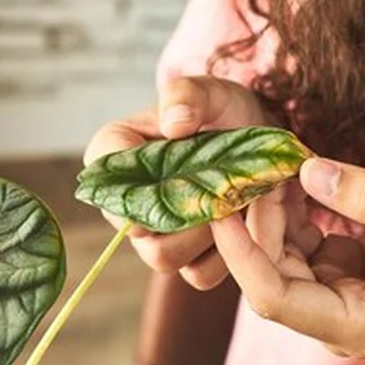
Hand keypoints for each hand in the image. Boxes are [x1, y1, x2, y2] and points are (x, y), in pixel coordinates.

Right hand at [83, 75, 315, 289]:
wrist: (260, 140)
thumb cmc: (224, 111)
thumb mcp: (211, 91)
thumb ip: (188, 96)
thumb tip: (174, 123)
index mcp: (114, 154)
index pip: (104, 179)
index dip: (137, 185)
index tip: (176, 172)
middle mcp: (126, 202)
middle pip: (136, 232)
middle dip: (184, 211)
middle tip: (219, 185)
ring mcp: (155, 236)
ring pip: (166, 258)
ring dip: (206, 232)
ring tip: (234, 198)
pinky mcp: (190, 259)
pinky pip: (199, 273)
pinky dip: (226, 252)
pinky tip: (242, 220)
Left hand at [210, 158, 364, 357]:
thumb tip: (307, 167)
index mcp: (354, 324)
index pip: (272, 295)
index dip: (241, 251)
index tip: (222, 204)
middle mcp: (338, 317)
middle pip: (271, 272)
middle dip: (255, 222)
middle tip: (250, 165)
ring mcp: (341, 294)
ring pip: (284, 255)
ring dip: (274, 212)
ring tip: (271, 163)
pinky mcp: (349, 270)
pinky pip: (307, 240)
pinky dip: (297, 209)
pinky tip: (295, 174)